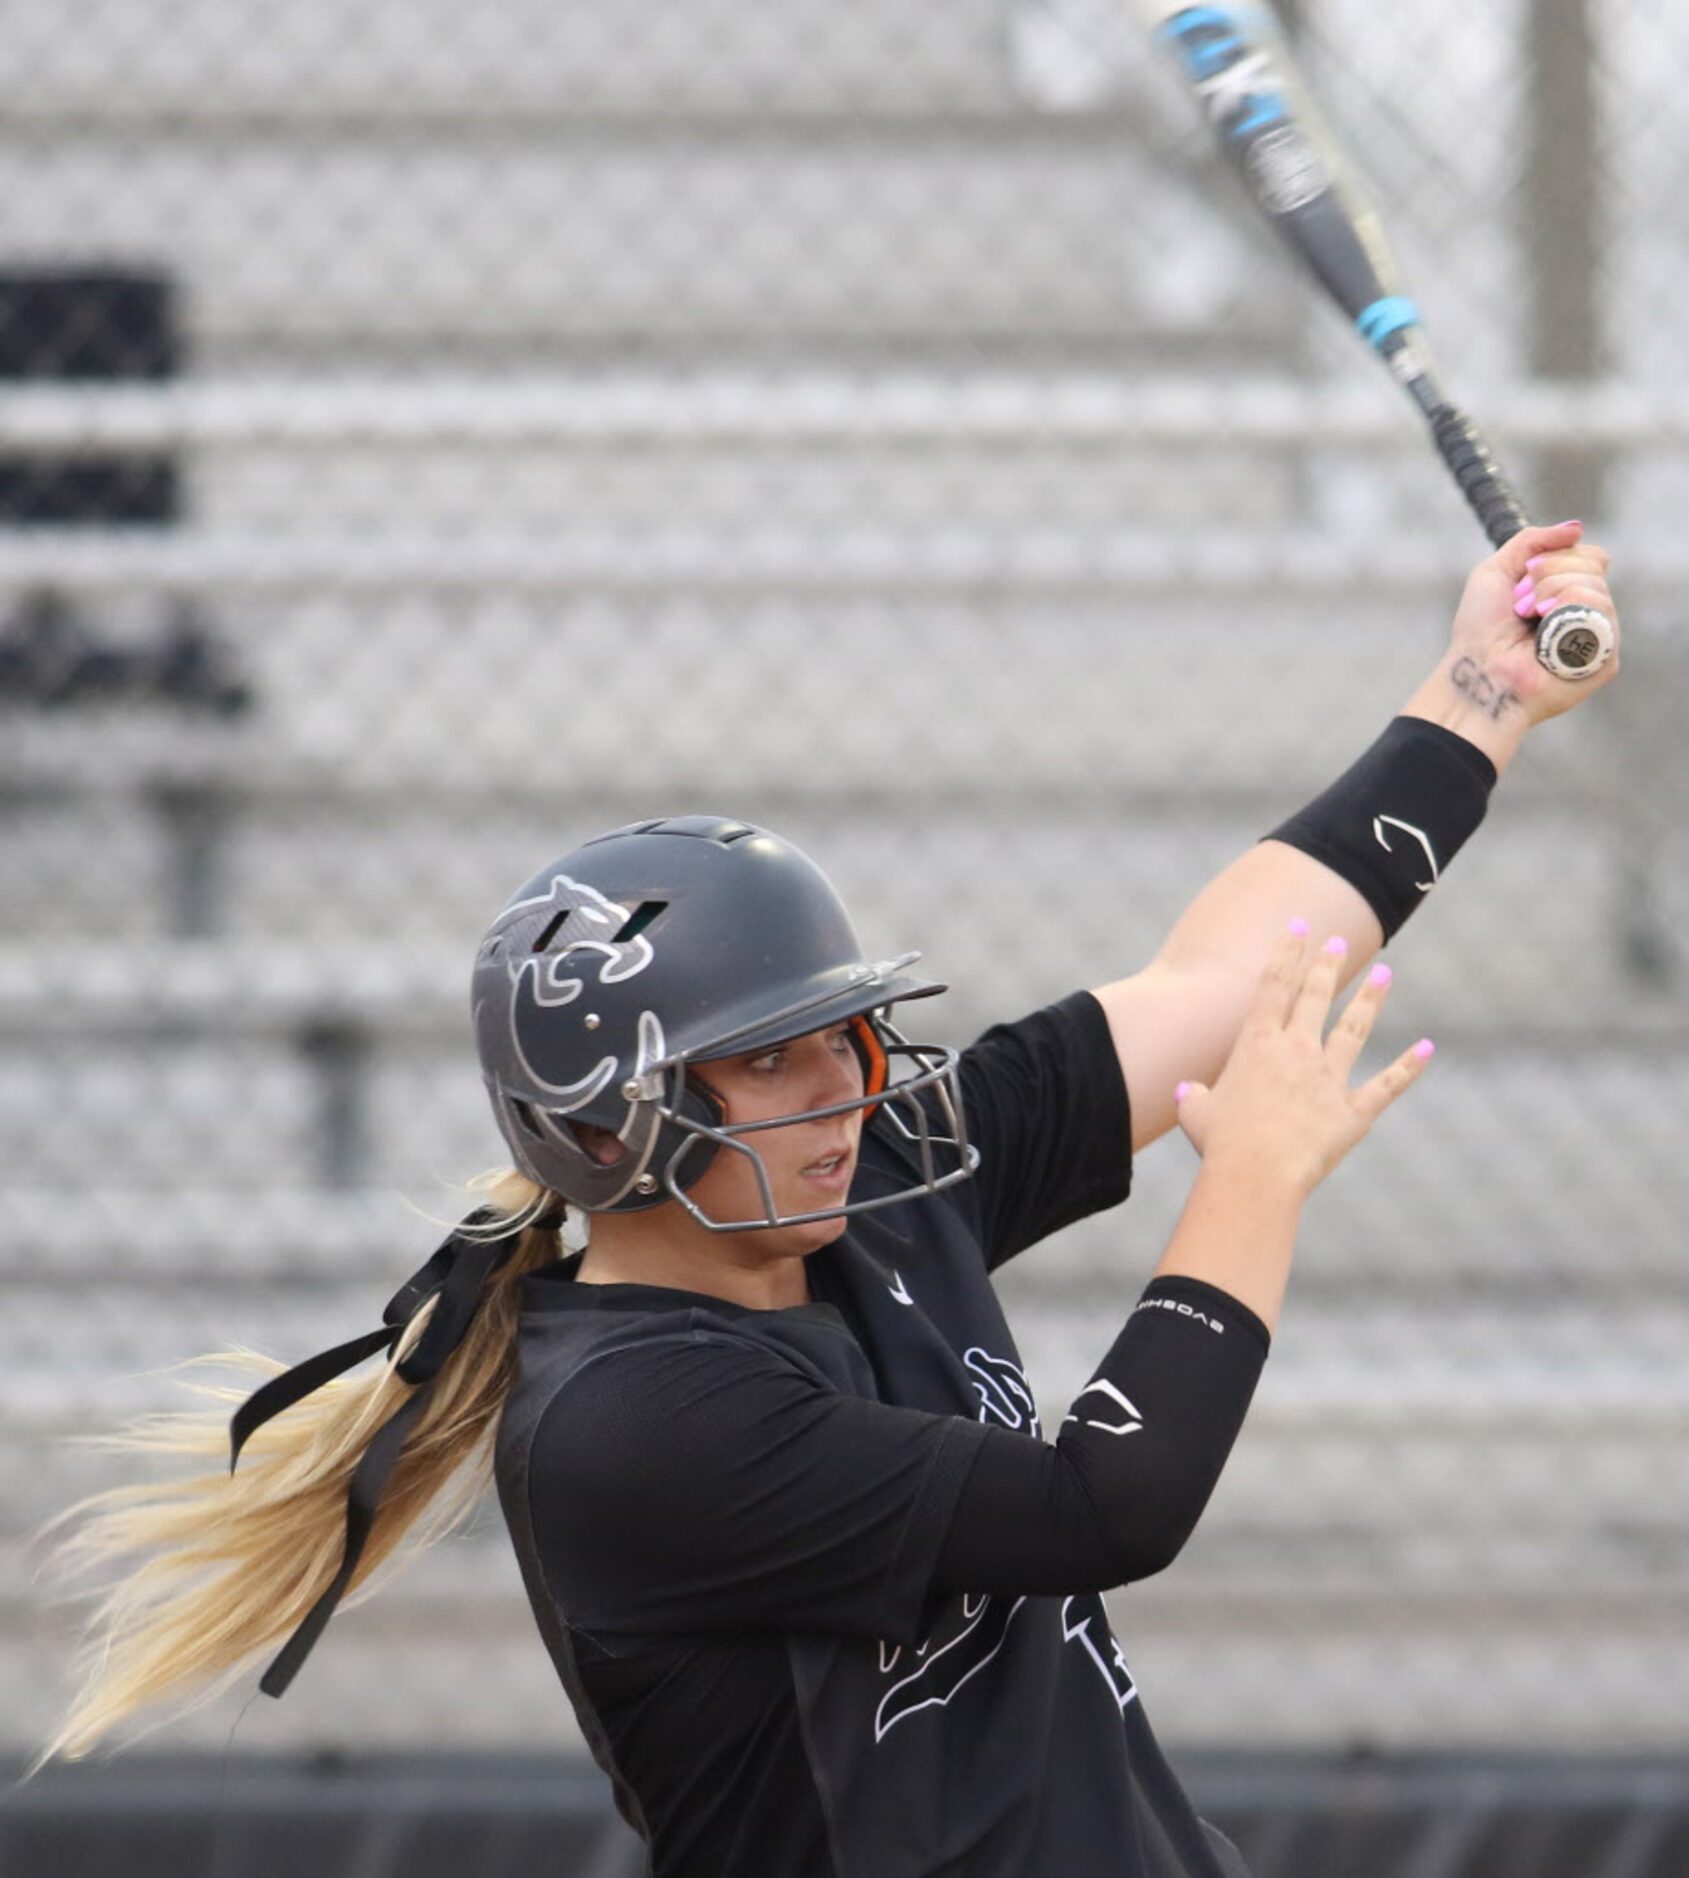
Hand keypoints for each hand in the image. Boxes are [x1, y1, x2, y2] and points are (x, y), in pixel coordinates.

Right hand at [1173, 925, 1431, 1196]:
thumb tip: (1186, 1091)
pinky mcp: (1353, 1111)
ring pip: (1356, 1028)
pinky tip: (1426, 1049)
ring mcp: (1329, 1079)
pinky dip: (1409, 1068)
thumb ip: (1193, 1094)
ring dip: (1371, 998)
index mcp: (1257, 1044)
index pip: (1274, 985)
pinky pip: (1387, 1084)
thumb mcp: (1195, 1111)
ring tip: (1385, 973)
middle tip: (1337, 941)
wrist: (1257, 1172)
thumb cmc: (1220, 1142)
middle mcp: (1297, 1051)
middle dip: (1327, 965)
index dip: (1287, 951)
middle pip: (1316, 996)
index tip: (1299, 927)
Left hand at [1444, 520, 1619, 727]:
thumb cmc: (1480, 630)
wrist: (1477, 671)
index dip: (1558, 557)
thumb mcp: (1496, 571)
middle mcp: (1586, 613)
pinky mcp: (1604, 660)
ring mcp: (1598, 636)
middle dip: (1549, 575)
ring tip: (1530, 620)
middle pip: (1596, 565)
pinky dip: (1567, 613)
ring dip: (1552, 593)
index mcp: (1568, 594)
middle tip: (1521, 606)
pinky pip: (1601, 615)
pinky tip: (1546, 636)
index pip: (1591, 556)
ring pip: (1598, 587)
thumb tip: (1576, 528)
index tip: (1524, 576)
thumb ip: (1531, 540)